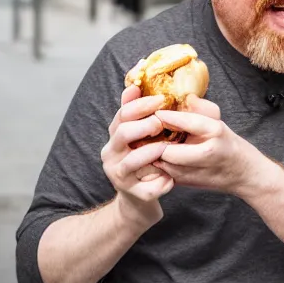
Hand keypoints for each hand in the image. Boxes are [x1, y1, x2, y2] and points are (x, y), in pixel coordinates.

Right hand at [101, 85, 174, 227]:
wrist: (141, 200)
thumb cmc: (147, 161)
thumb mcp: (144, 135)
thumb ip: (142, 111)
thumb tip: (139, 81)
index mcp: (116, 135)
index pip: (123, 113)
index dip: (141, 104)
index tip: (161, 98)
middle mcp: (112, 153)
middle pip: (122, 133)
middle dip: (145, 125)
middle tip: (163, 123)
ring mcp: (119, 175)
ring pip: (131, 161)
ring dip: (151, 152)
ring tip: (167, 149)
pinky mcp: (132, 194)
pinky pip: (146, 189)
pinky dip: (161, 183)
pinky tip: (171, 179)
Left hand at [153, 96, 261, 195]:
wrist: (242, 173)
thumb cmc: (227, 144)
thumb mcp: (218, 121)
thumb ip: (201, 108)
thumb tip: (184, 97)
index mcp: (215, 132)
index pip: (185, 121)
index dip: (167, 116)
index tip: (157, 112)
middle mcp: (206, 152)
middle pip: (168, 149)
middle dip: (157, 141)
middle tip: (150, 132)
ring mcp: (197, 171)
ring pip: (163, 162)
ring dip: (156, 153)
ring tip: (154, 143)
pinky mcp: (188, 183)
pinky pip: (164, 172)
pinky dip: (160, 163)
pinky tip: (160, 156)